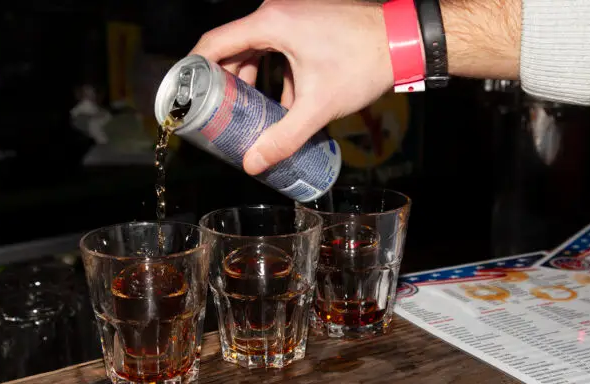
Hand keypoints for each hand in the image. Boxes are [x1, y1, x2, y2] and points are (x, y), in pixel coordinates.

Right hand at [191, 0, 392, 174]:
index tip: (185, 93)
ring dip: (251, 80)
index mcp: (271, 22)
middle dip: (224, 82)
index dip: (194, 69)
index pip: (215, 43)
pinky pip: (278, 47)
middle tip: (217, 112)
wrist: (404, 40)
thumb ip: (284, 137)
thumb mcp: (318, 105)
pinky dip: (275, 73)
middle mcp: (277, 12)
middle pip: (233, 47)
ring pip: (256, 49)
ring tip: (248, 113)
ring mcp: (294, 15)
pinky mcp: (308, 22)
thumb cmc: (363, 63)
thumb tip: (253, 163)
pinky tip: (283, 103)